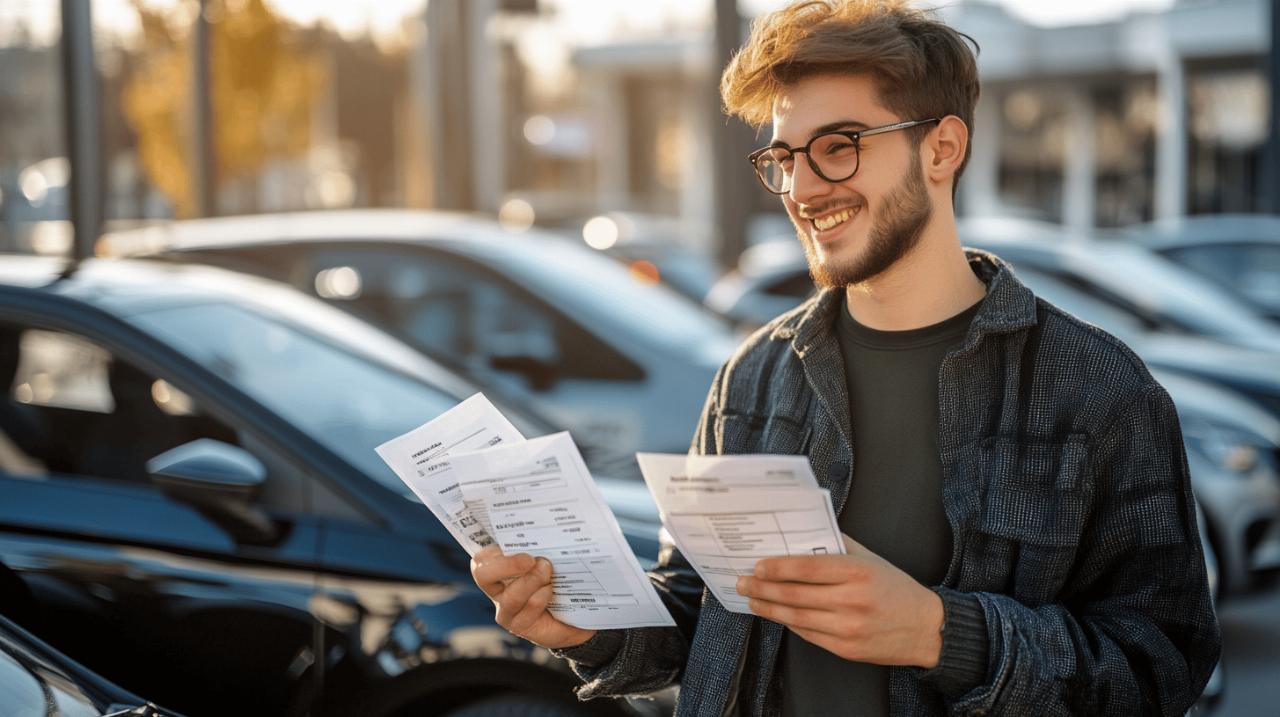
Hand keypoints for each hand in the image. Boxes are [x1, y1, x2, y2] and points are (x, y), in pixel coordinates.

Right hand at [470, 545, 596, 649]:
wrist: (578, 611)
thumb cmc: (561, 575)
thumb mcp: (553, 555)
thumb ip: (544, 542)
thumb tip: (552, 522)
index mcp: (499, 566)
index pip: (482, 557)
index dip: (489, 550)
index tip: (511, 541)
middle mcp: (497, 588)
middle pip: (484, 575)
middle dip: (505, 565)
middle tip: (530, 559)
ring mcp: (506, 609)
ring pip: (511, 596)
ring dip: (532, 580)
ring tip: (548, 570)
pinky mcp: (520, 625)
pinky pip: (528, 609)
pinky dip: (542, 597)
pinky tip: (552, 590)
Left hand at [735, 535, 942, 667]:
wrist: (926, 628)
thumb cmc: (896, 588)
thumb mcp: (870, 559)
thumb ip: (838, 545)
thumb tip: (803, 533)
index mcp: (857, 572)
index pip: (806, 567)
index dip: (777, 567)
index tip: (758, 566)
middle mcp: (851, 601)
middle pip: (795, 595)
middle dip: (762, 589)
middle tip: (743, 583)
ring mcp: (848, 628)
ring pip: (796, 618)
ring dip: (768, 609)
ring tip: (752, 600)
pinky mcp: (846, 649)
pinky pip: (808, 635)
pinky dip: (789, 624)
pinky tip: (777, 615)